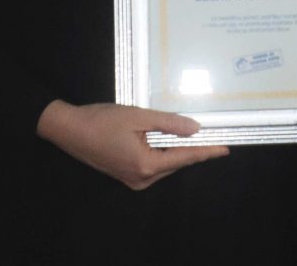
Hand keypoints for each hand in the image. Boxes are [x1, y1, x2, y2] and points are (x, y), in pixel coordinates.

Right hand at [36, 100, 227, 190]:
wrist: (69, 130)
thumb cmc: (102, 121)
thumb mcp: (140, 117)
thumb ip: (170, 123)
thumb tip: (196, 129)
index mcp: (147, 166)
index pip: (185, 158)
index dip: (207, 152)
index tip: (226, 148)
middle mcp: (141, 178)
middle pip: (176, 163)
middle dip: (194, 150)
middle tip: (213, 135)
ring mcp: (132, 179)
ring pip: (165, 164)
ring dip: (177, 151)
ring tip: (195, 136)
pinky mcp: (125, 175)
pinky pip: (152, 165)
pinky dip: (163, 153)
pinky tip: (170, 140)